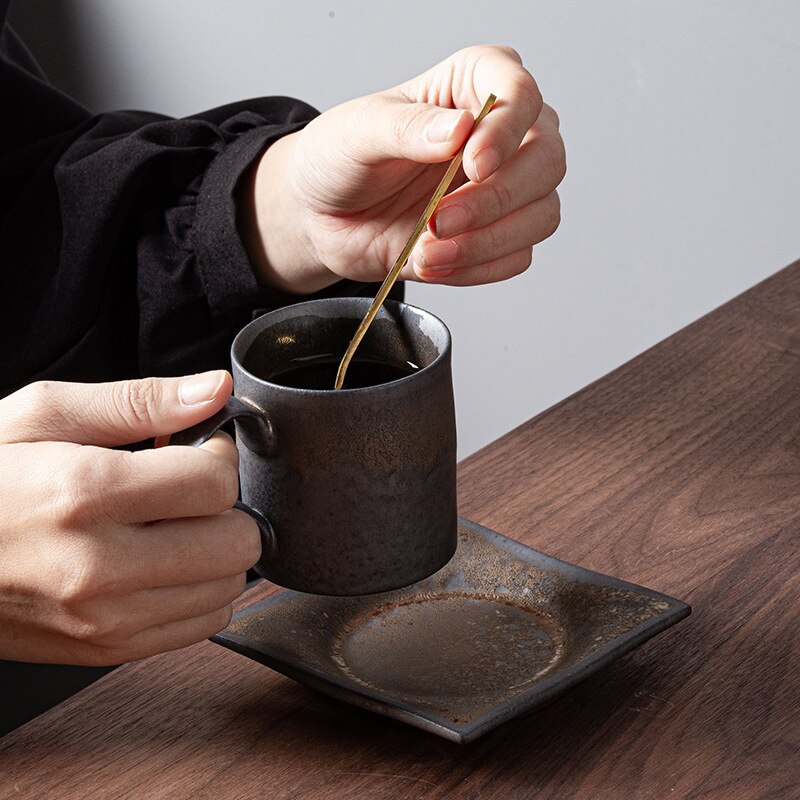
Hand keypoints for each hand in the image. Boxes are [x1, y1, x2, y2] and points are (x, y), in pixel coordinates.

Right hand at [0, 372, 259, 665]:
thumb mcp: (44, 414)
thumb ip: (141, 401)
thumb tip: (215, 390)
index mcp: (85, 492)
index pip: (216, 483)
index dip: (219, 457)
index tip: (198, 448)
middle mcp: (100, 565)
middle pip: (236, 540)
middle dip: (227, 504)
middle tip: (190, 488)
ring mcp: (104, 617)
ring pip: (228, 585)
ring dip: (218, 547)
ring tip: (172, 524)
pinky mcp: (106, 649)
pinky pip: (202, 625)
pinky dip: (201, 590)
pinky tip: (165, 562)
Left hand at [243, 45, 564, 292]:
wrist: (322, 219)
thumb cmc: (339, 160)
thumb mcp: (356, 133)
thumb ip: (406, 128)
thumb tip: (460, 130)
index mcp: (471, 86)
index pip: (520, 92)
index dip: (506, 130)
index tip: (472, 162)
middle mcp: (502, 135)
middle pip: (547, 159)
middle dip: (495, 199)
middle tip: (439, 220)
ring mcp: (505, 189)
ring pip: (541, 215)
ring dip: (486, 241)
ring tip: (428, 251)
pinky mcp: (496, 235)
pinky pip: (516, 257)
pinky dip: (477, 268)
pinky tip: (434, 262)